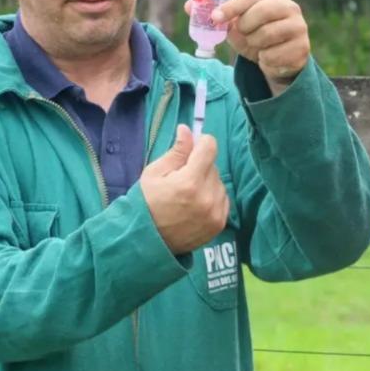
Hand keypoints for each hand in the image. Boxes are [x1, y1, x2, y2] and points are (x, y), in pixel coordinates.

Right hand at [138, 125, 229, 253]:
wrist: (146, 241)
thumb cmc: (146, 203)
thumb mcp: (154, 173)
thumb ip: (176, 151)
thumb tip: (188, 129)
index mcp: (189, 181)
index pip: (210, 147)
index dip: (202, 142)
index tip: (194, 147)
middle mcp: (207, 197)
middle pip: (213, 166)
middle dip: (200, 165)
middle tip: (182, 177)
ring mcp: (215, 212)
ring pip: (219, 183)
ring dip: (207, 182)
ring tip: (188, 194)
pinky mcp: (220, 224)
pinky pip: (223, 199)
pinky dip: (212, 198)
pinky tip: (196, 205)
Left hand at [188, 0, 309, 90]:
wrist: (277, 60)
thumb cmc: (255, 36)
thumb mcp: (235, 26)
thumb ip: (216, 15)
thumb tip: (189, 6)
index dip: (232, 6)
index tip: (215, 17)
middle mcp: (290, 7)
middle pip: (262, 12)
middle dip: (245, 26)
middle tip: (242, 34)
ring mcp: (299, 27)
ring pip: (266, 35)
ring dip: (254, 44)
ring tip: (257, 46)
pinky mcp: (302, 48)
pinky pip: (273, 55)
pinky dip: (264, 60)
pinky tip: (268, 57)